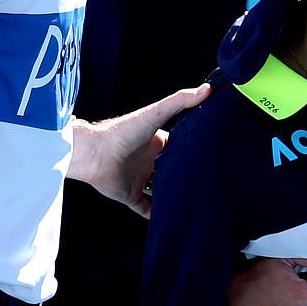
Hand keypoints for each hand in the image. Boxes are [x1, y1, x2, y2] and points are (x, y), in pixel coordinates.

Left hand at [68, 83, 210, 217]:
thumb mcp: (156, 114)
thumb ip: (180, 101)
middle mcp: (149, 162)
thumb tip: (208, 88)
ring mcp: (139, 179)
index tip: (213, 157)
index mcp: (156, 144)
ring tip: (194, 202)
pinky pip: (145, 208)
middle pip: (171, 171)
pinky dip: (156, 214)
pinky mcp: (129, 195)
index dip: (193, 153)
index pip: (179, 149)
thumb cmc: (122, 131)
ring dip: (172, 195)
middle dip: (185, 176)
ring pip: (160, 190)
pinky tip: (171, 217)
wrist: (93, 153)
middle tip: (209, 183)